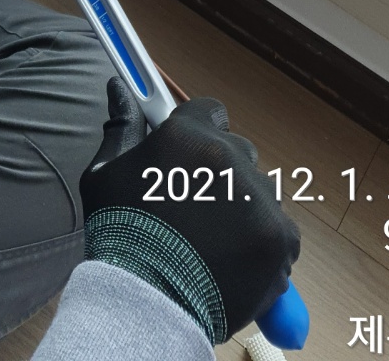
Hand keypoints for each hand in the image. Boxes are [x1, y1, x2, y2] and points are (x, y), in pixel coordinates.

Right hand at [80, 79, 299, 345]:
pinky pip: (282, 231)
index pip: (210, 111)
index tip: (187, 158)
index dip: (199, 133)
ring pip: (261, 192)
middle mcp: (230, 157)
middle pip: (238, 151)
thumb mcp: (106, 174)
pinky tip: (237, 261)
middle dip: (221, 173)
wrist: (145, 302)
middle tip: (197, 209)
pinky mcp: (280, 237)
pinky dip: (265, 244)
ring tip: (216, 243)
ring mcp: (260, 198)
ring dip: (245, 207)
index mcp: (188, 135)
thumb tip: (120, 86)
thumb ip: (122, 126)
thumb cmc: (120, 234)